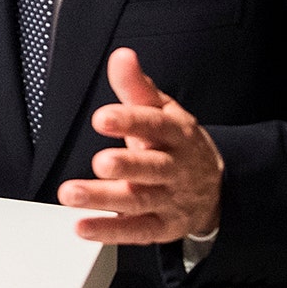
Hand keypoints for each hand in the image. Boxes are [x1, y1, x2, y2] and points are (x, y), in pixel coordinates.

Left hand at [59, 48, 222, 244]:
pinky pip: (137, 231)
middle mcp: (175, 168)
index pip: (154, 125)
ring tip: (71, 194)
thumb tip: (121, 56)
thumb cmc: (175, 142)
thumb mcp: (162, 110)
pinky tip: (82, 227)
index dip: (129, 121)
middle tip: (100, 163)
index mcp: (176, 135)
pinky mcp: (163, 227)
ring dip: (105, 199)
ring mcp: (170, 199)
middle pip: (152, 168)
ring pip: (140, 200)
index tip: (102, 118)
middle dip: (127, 166)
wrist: (215, 185)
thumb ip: (136, 86)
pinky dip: (109, 231)